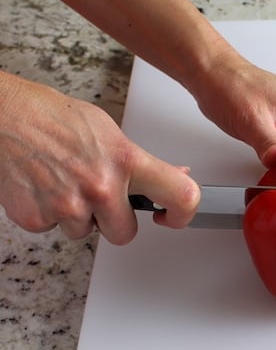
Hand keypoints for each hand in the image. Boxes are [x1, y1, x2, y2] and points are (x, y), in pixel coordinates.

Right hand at [0, 72, 199, 244]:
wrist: (1, 114)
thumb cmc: (53, 118)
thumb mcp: (108, 132)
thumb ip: (143, 161)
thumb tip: (177, 175)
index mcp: (125, 160)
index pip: (181, 194)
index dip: (183, 214)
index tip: (172, 217)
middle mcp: (100, 185)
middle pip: (125, 234)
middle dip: (112, 220)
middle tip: (95, 193)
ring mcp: (68, 205)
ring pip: (86, 233)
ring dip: (78, 216)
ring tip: (64, 182)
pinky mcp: (36, 217)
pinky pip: (55, 230)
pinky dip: (49, 214)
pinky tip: (44, 187)